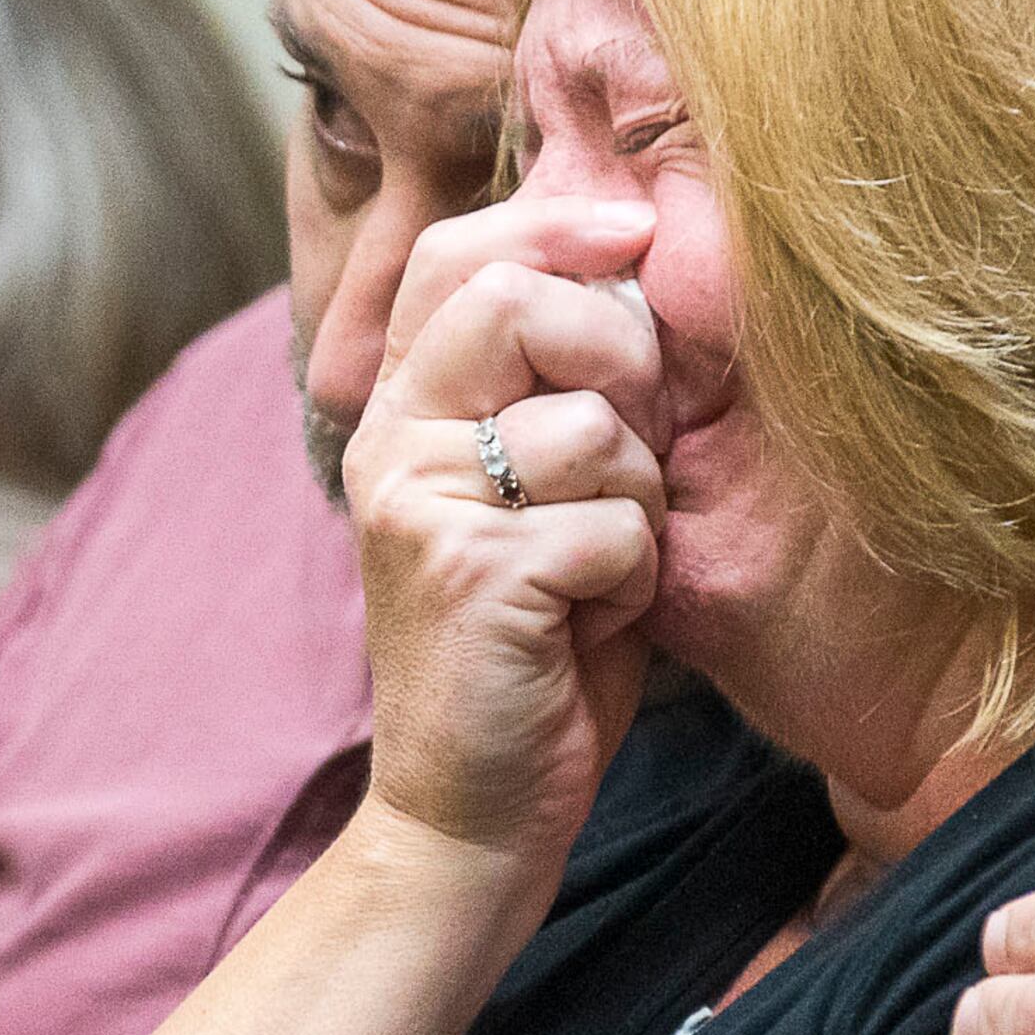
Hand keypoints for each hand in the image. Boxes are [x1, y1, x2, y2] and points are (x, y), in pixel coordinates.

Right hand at [347, 196, 669, 874]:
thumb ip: (567, 391)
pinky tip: (591, 626)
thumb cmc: (534, 651)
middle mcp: (392, 445)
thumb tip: (642, 264)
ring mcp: (418, 507)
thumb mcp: (543, 496)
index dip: (556, 221)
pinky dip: (636, 582)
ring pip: (593, 428)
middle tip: (635, 446)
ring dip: (640, 504)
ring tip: (600, 571)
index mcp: (403, 413)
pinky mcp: (468, 575)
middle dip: (619, 356)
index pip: (459, 255)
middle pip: (516, 300)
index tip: (637, 232)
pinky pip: (616, 526)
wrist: (472, 812)